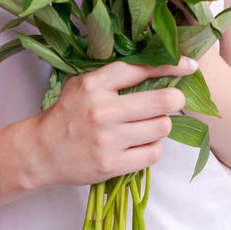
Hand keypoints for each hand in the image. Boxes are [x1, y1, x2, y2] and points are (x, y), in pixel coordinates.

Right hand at [30, 58, 195, 186]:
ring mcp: (108, 140)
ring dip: (161, 125)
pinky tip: (143, 143)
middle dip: (175, 98)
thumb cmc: (67, 113)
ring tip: (150, 124)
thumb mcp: (82, 83)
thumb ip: (112, 74)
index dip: (170, 65)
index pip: (141, 69)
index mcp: (94, 84)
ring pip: (161, 127)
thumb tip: (154, 65)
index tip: (188, 65)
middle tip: (175, 99)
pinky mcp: (112, 164)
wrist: (41, 152)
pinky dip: (153, 147)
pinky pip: (153, 153)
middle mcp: (102, 110)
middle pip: (162, 101)